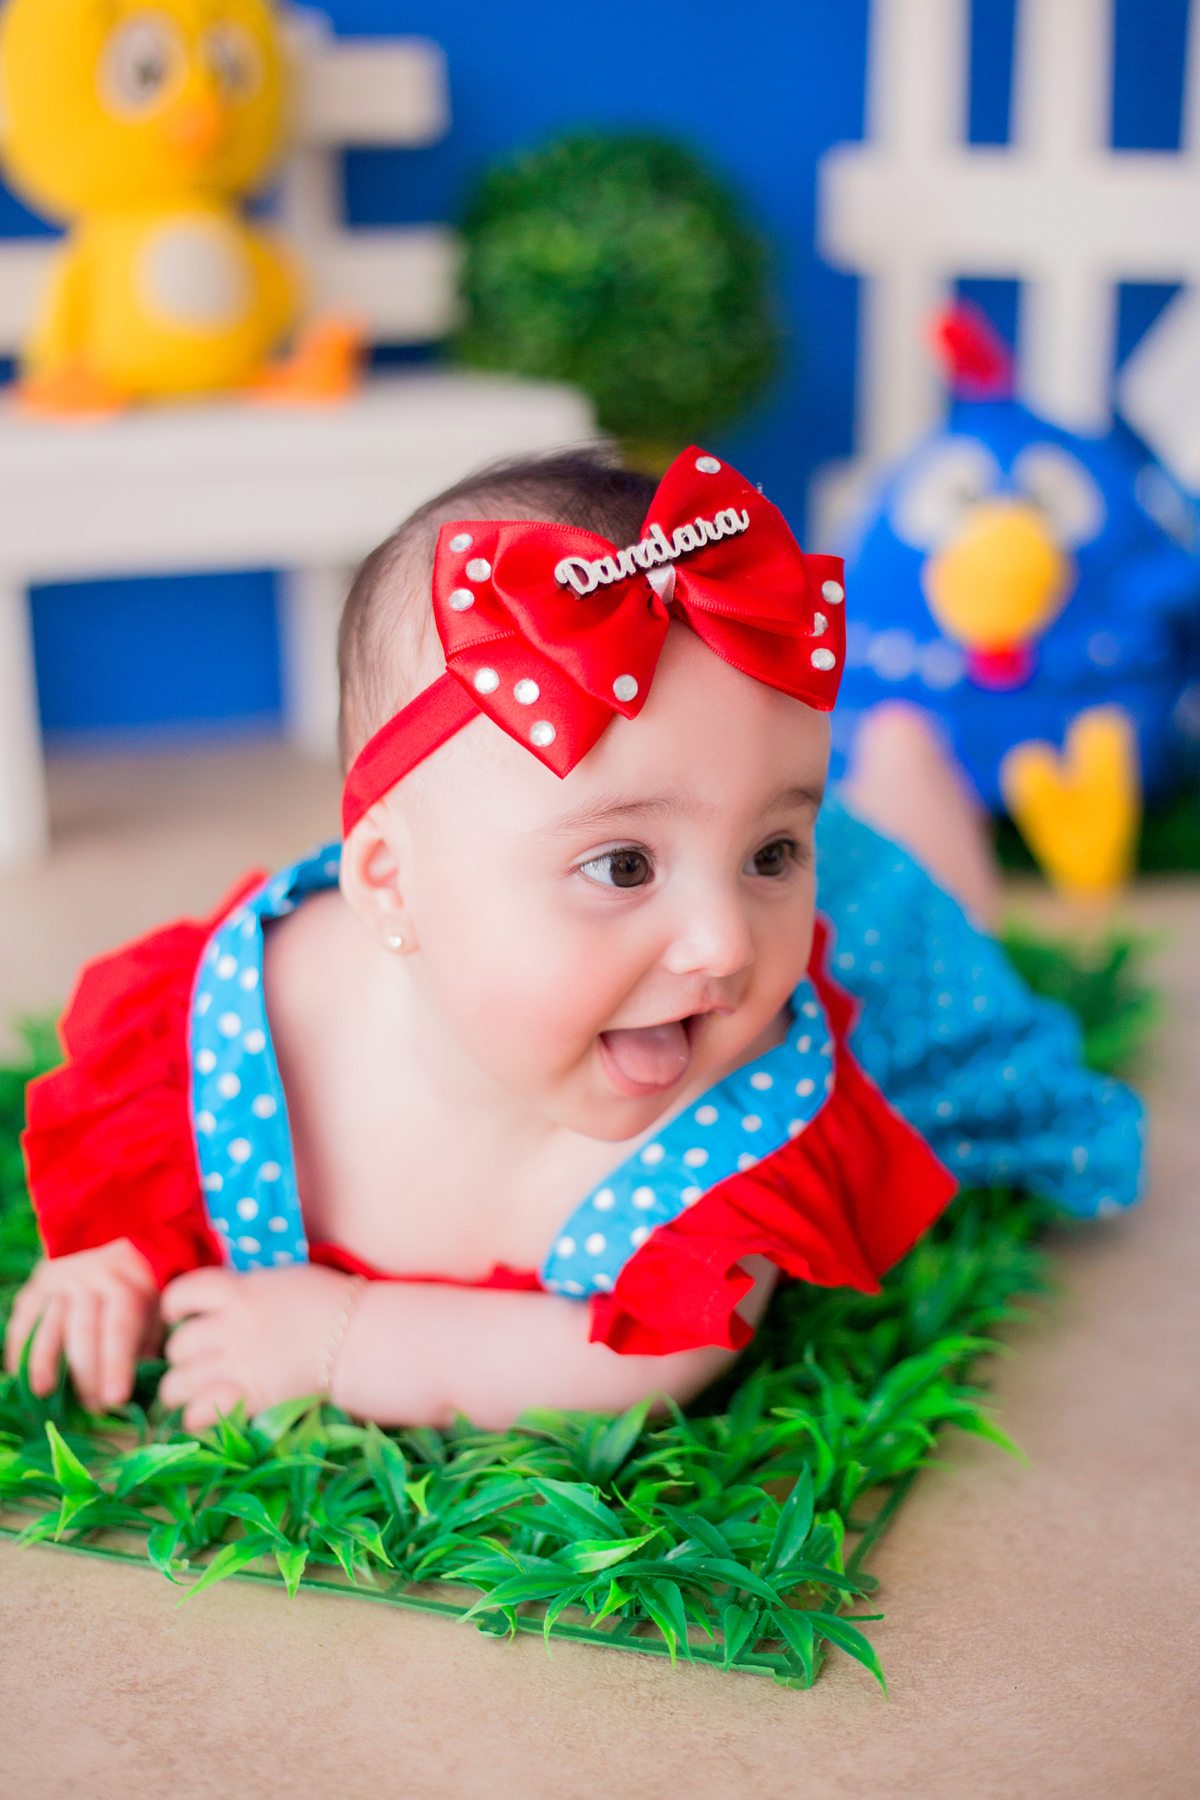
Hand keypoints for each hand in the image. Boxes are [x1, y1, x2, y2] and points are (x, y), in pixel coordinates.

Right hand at [3, 1239, 160, 1411]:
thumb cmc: (140, 1280)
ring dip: (44, 1362)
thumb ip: (150, 1338)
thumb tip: (144, 1382)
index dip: (116, 1366)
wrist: (113, 1231)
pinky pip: (24, 1318)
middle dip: (85, 1374)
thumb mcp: (157, 1301)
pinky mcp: (37, 1284)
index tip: (115, 1400)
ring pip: (50, 1325)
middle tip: (90, 1407)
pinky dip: (19, 1347)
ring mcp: (60, 1280)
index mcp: (126, 1285)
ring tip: (43, 1392)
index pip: (119, 1330)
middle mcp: (91, 1280)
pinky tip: (19, 1374)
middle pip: (83, 1332)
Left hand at [160, 1262, 357, 1430]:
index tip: (179, 1313)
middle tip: (194, 1358)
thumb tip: (226, 1296)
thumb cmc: (331, 1302)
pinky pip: (199, 1413)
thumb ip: (248, 1287)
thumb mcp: (284, 1279)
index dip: (175, 1304)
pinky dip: (196, 1415)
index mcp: (239, 1292)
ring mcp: (238, 1366)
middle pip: (179, 1344)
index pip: (184, 1292)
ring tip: (190, 1390)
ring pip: (178, 1382)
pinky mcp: (250, 1399)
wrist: (361, 1336)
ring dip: (180, 1388)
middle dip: (181, 1353)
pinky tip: (204, 1412)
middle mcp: (230, 1328)